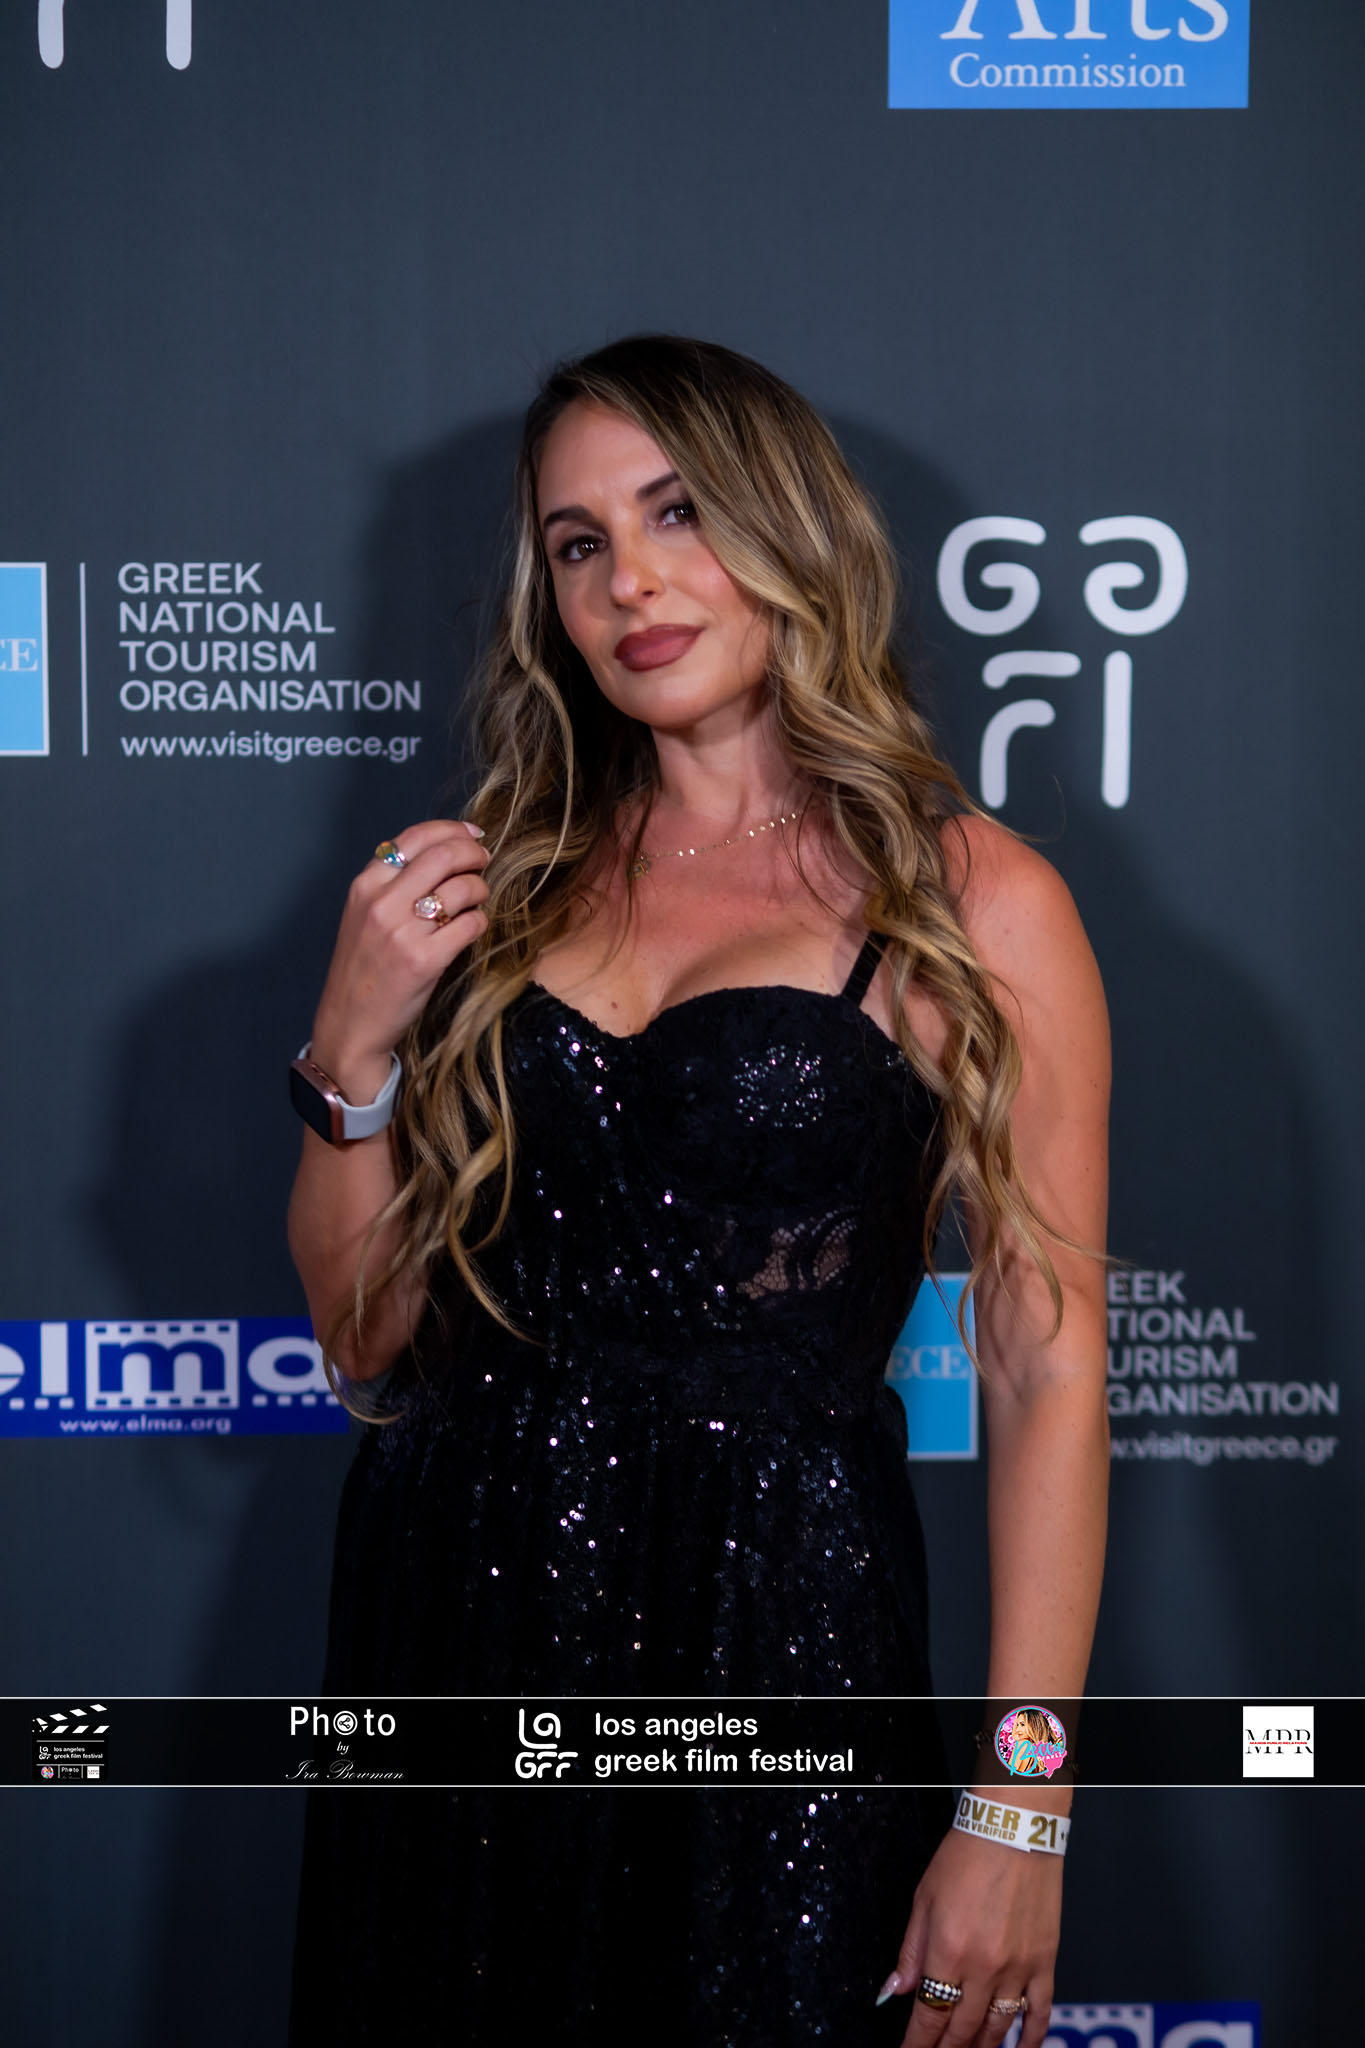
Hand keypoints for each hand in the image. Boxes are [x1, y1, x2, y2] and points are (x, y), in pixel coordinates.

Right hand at [309, 821, 490, 1100]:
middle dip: (474, 853)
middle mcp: (382, 902)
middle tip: (483, 862)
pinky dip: (479, 922)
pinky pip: (470, 924)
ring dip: (480, 889)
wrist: (351, 1022)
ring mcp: (403, 931)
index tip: (472, 835)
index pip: (415, 837)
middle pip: (444, 855)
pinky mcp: (425, 960)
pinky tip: (471, 928)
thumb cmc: (363, 967)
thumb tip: (444, 851)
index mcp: (366, 884)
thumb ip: (394, 882)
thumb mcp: (364, 914)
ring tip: (476, 900)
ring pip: (462, 888)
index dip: (451, 830)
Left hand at [878, 1823, 1060, 2046]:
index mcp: (948, 1951)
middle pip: (962, 2029)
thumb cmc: (966, 1856)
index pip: (929, 2016)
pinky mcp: (1045, 1962)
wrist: (1014, 1830)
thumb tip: (895, 1990)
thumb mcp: (924, 1899)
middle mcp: (983, 1968)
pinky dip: (1032, 2038)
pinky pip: (1040, 2013)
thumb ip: (912, 1952)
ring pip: (998, 2028)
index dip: (917, 2044)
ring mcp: (1018, 1969)